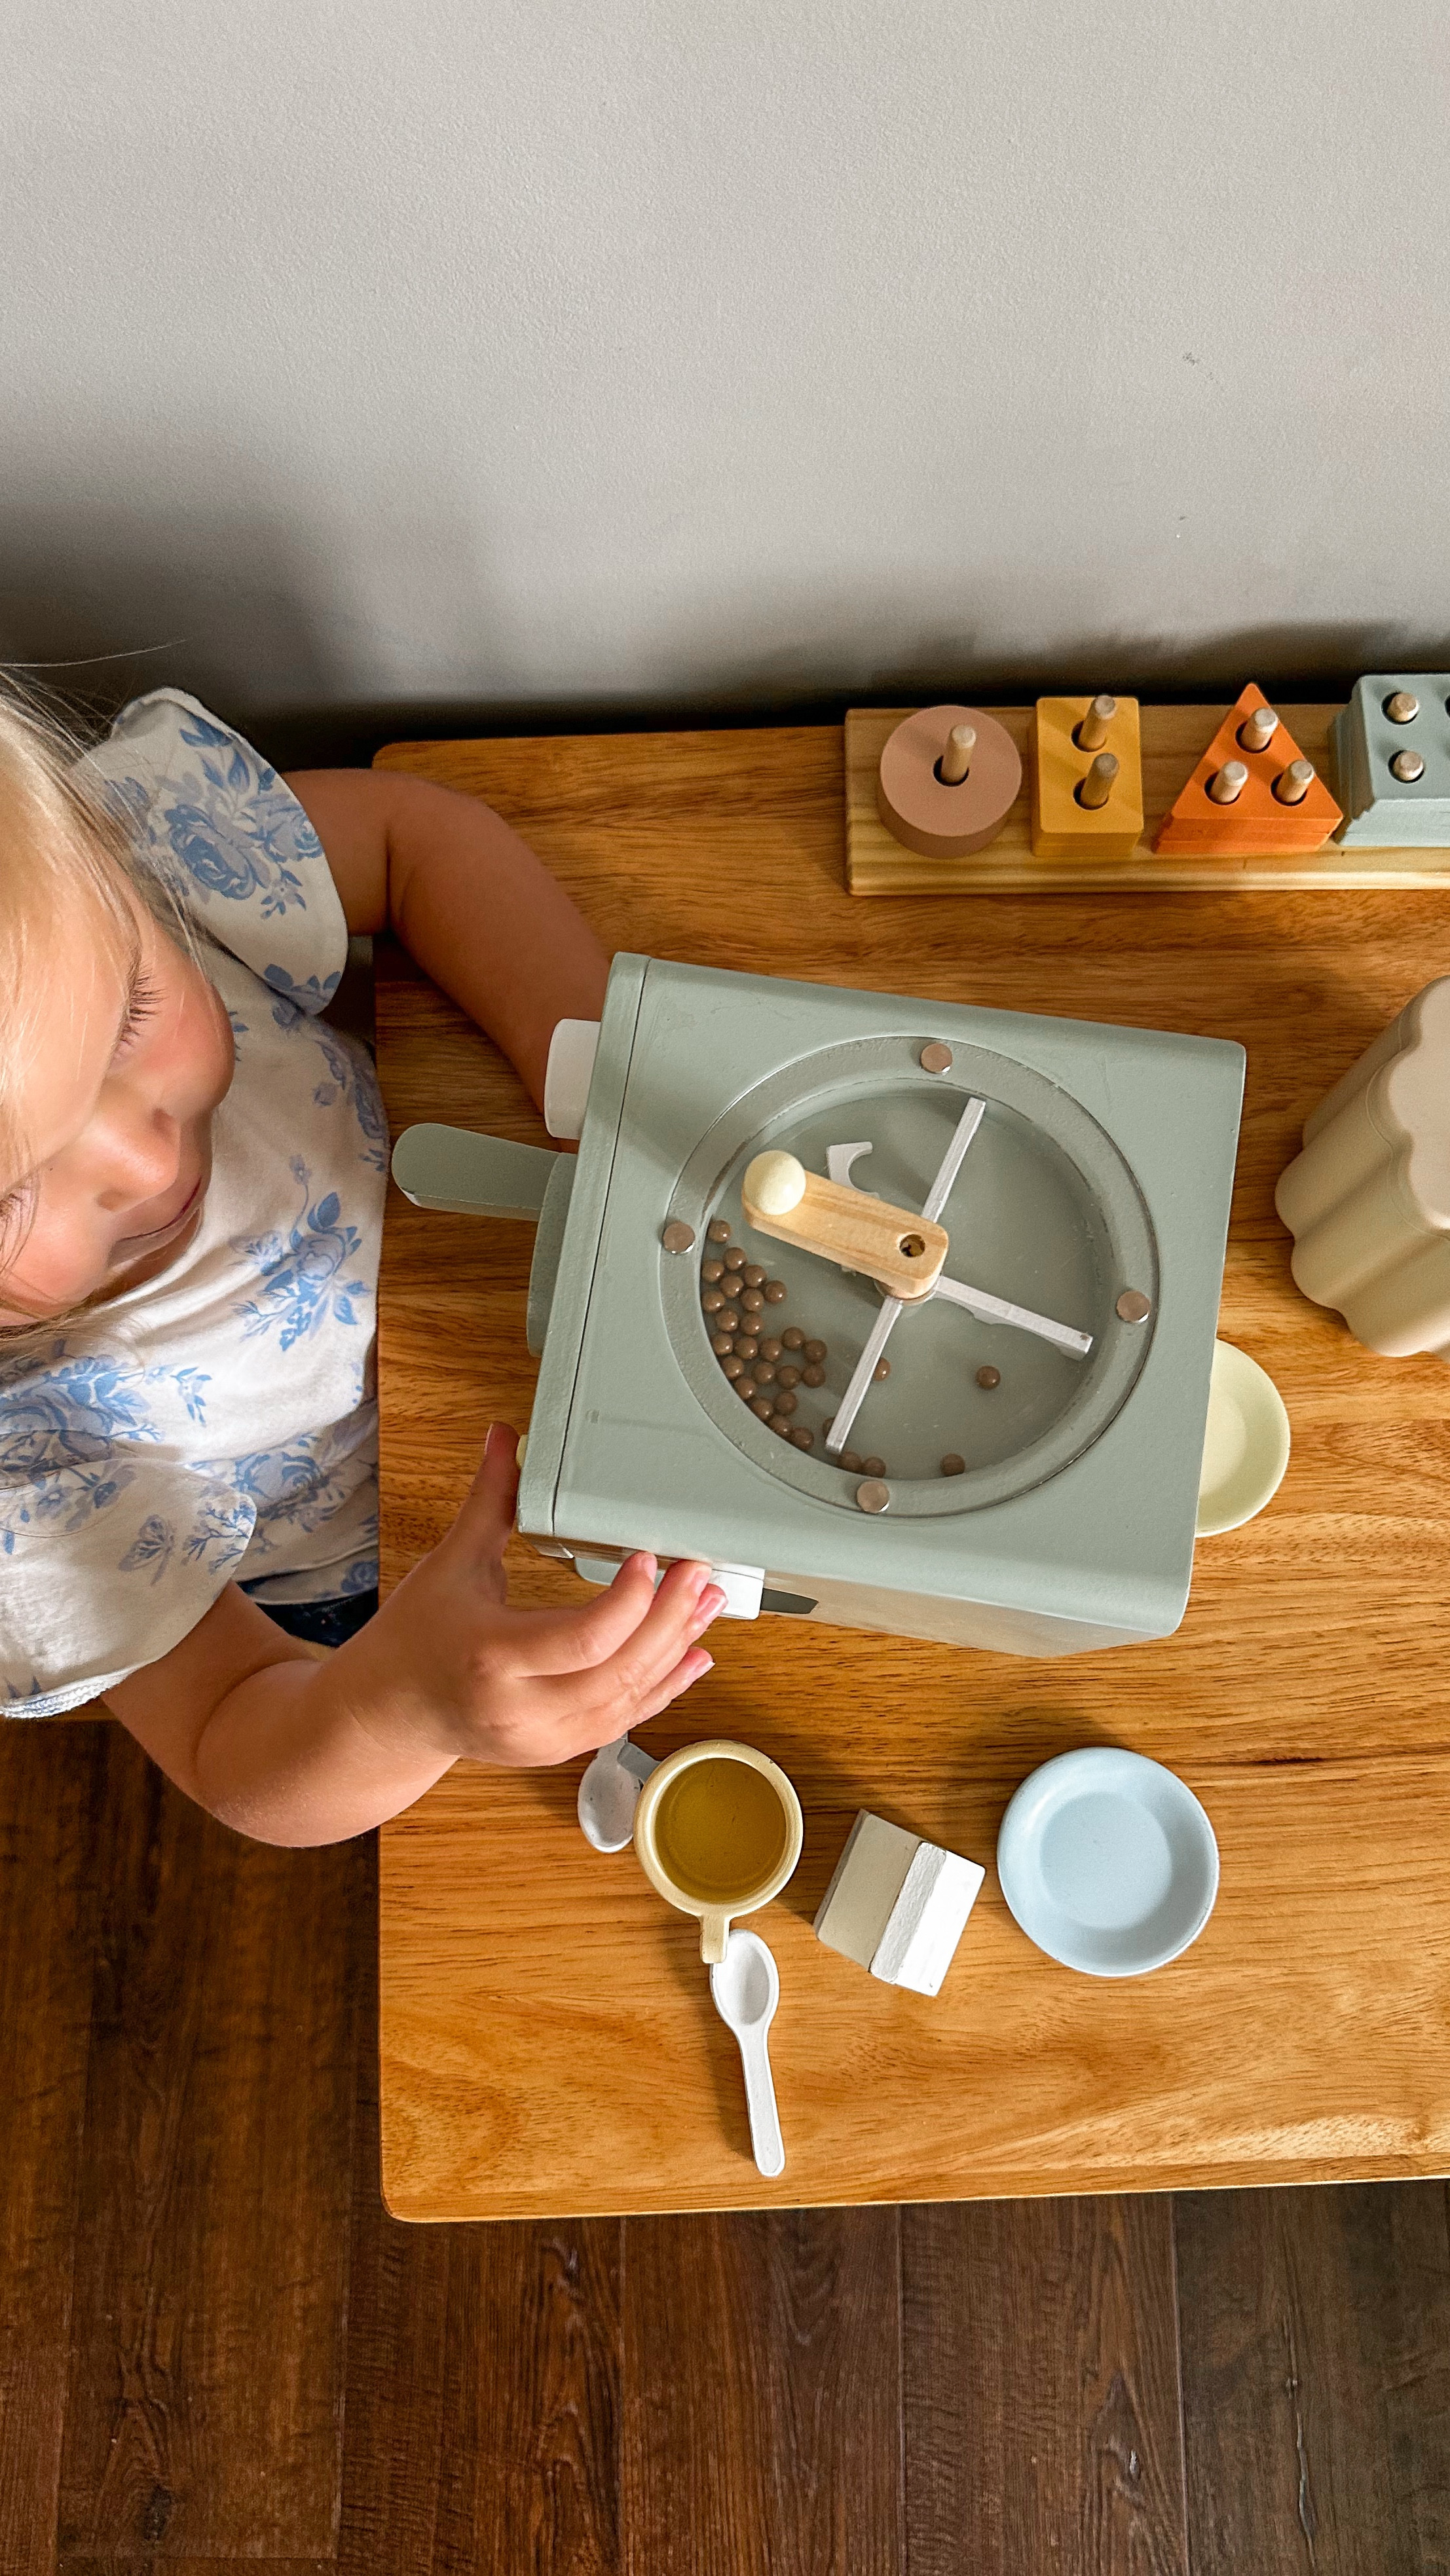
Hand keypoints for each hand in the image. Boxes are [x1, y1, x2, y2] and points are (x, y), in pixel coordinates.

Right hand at [330, 1424, 725, 1768]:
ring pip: (629, 1700)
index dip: (628, 1601)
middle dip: (669, 1620)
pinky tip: (693, 1655)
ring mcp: (543, 1737)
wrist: (390, 1713)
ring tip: (707, 1604)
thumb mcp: (450, 1565)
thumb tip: (505, 1436)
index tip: (648, 1558)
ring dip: (676, 1650)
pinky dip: (664, 1687)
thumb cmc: (416, 1636)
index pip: (582, 1638)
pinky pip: (624, 1721)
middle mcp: (521, 1708)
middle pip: (618, 1672)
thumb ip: (490, 1501)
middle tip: (698, 1573)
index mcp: (492, 1656)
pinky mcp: (558, 1749)